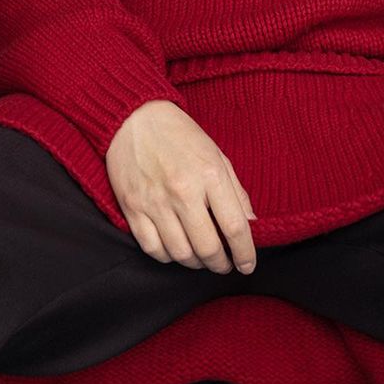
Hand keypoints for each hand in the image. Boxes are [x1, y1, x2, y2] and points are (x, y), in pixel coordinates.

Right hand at [105, 99, 258, 274]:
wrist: (134, 118)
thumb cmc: (180, 136)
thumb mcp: (217, 155)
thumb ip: (236, 192)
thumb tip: (251, 225)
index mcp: (210, 175)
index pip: (235, 227)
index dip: (245, 253)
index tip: (247, 265)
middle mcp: (183, 191)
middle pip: (208, 247)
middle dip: (221, 264)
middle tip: (225, 265)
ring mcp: (155, 202)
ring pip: (181, 253)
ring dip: (196, 264)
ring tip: (202, 259)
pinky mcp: (132, 208)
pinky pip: (152, 248)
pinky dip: (168, 257)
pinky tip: (176, 251)